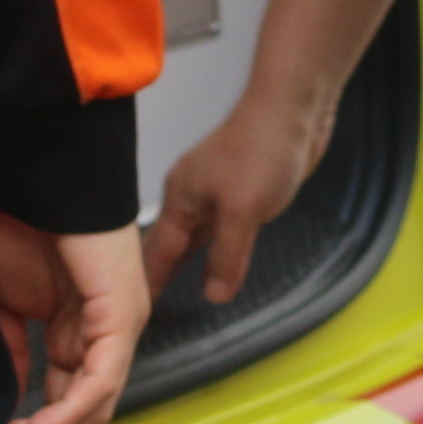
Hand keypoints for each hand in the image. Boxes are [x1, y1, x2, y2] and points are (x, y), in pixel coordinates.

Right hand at [0, 210, 147, 423]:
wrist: (38, 173)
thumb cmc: (20, 223)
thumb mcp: (4, 304)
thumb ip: (10, 354)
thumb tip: (5, 403)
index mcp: (81, 337)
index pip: (67, 410)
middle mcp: (107, 341)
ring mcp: (119, 331)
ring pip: (95, 413)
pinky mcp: (121, 317)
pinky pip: (100, 383)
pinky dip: (65, 414)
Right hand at [141, 81, 334, 304]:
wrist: (293, 107)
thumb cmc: (263, 149)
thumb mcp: (243, 211)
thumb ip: (227, 256)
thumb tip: (213, 295)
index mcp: (180, 199)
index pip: (156, 254)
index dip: (146, 286)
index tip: (129, 316)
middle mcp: (191, 197)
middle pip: (171, 246)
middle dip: (161, 278)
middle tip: (146, 314)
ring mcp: (215, 193)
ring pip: (196, 238)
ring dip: (189, 265)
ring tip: (174, 298)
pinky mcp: (239, 191)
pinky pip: (219, 229)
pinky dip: (214, 250)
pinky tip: (216, 263)